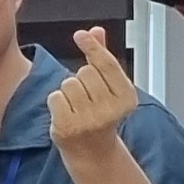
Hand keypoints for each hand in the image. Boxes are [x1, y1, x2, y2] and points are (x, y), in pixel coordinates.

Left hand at [47, 24, 140, 159]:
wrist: (93, 152)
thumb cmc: (100, 115)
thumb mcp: (109, 87)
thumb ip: (103, 58)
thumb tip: (96, 30)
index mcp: (127, 98)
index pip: (107, 64)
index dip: (92, 47)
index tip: (81, 35)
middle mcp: (111, 110)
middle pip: (85, 72)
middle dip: (81, 79)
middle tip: (87, 98)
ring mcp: (89, 120)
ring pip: (68, 83)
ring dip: (68, 91)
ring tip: (78, 107)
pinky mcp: (68, 127)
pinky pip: (55, 97)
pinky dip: (57, 102)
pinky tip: (66, 113)